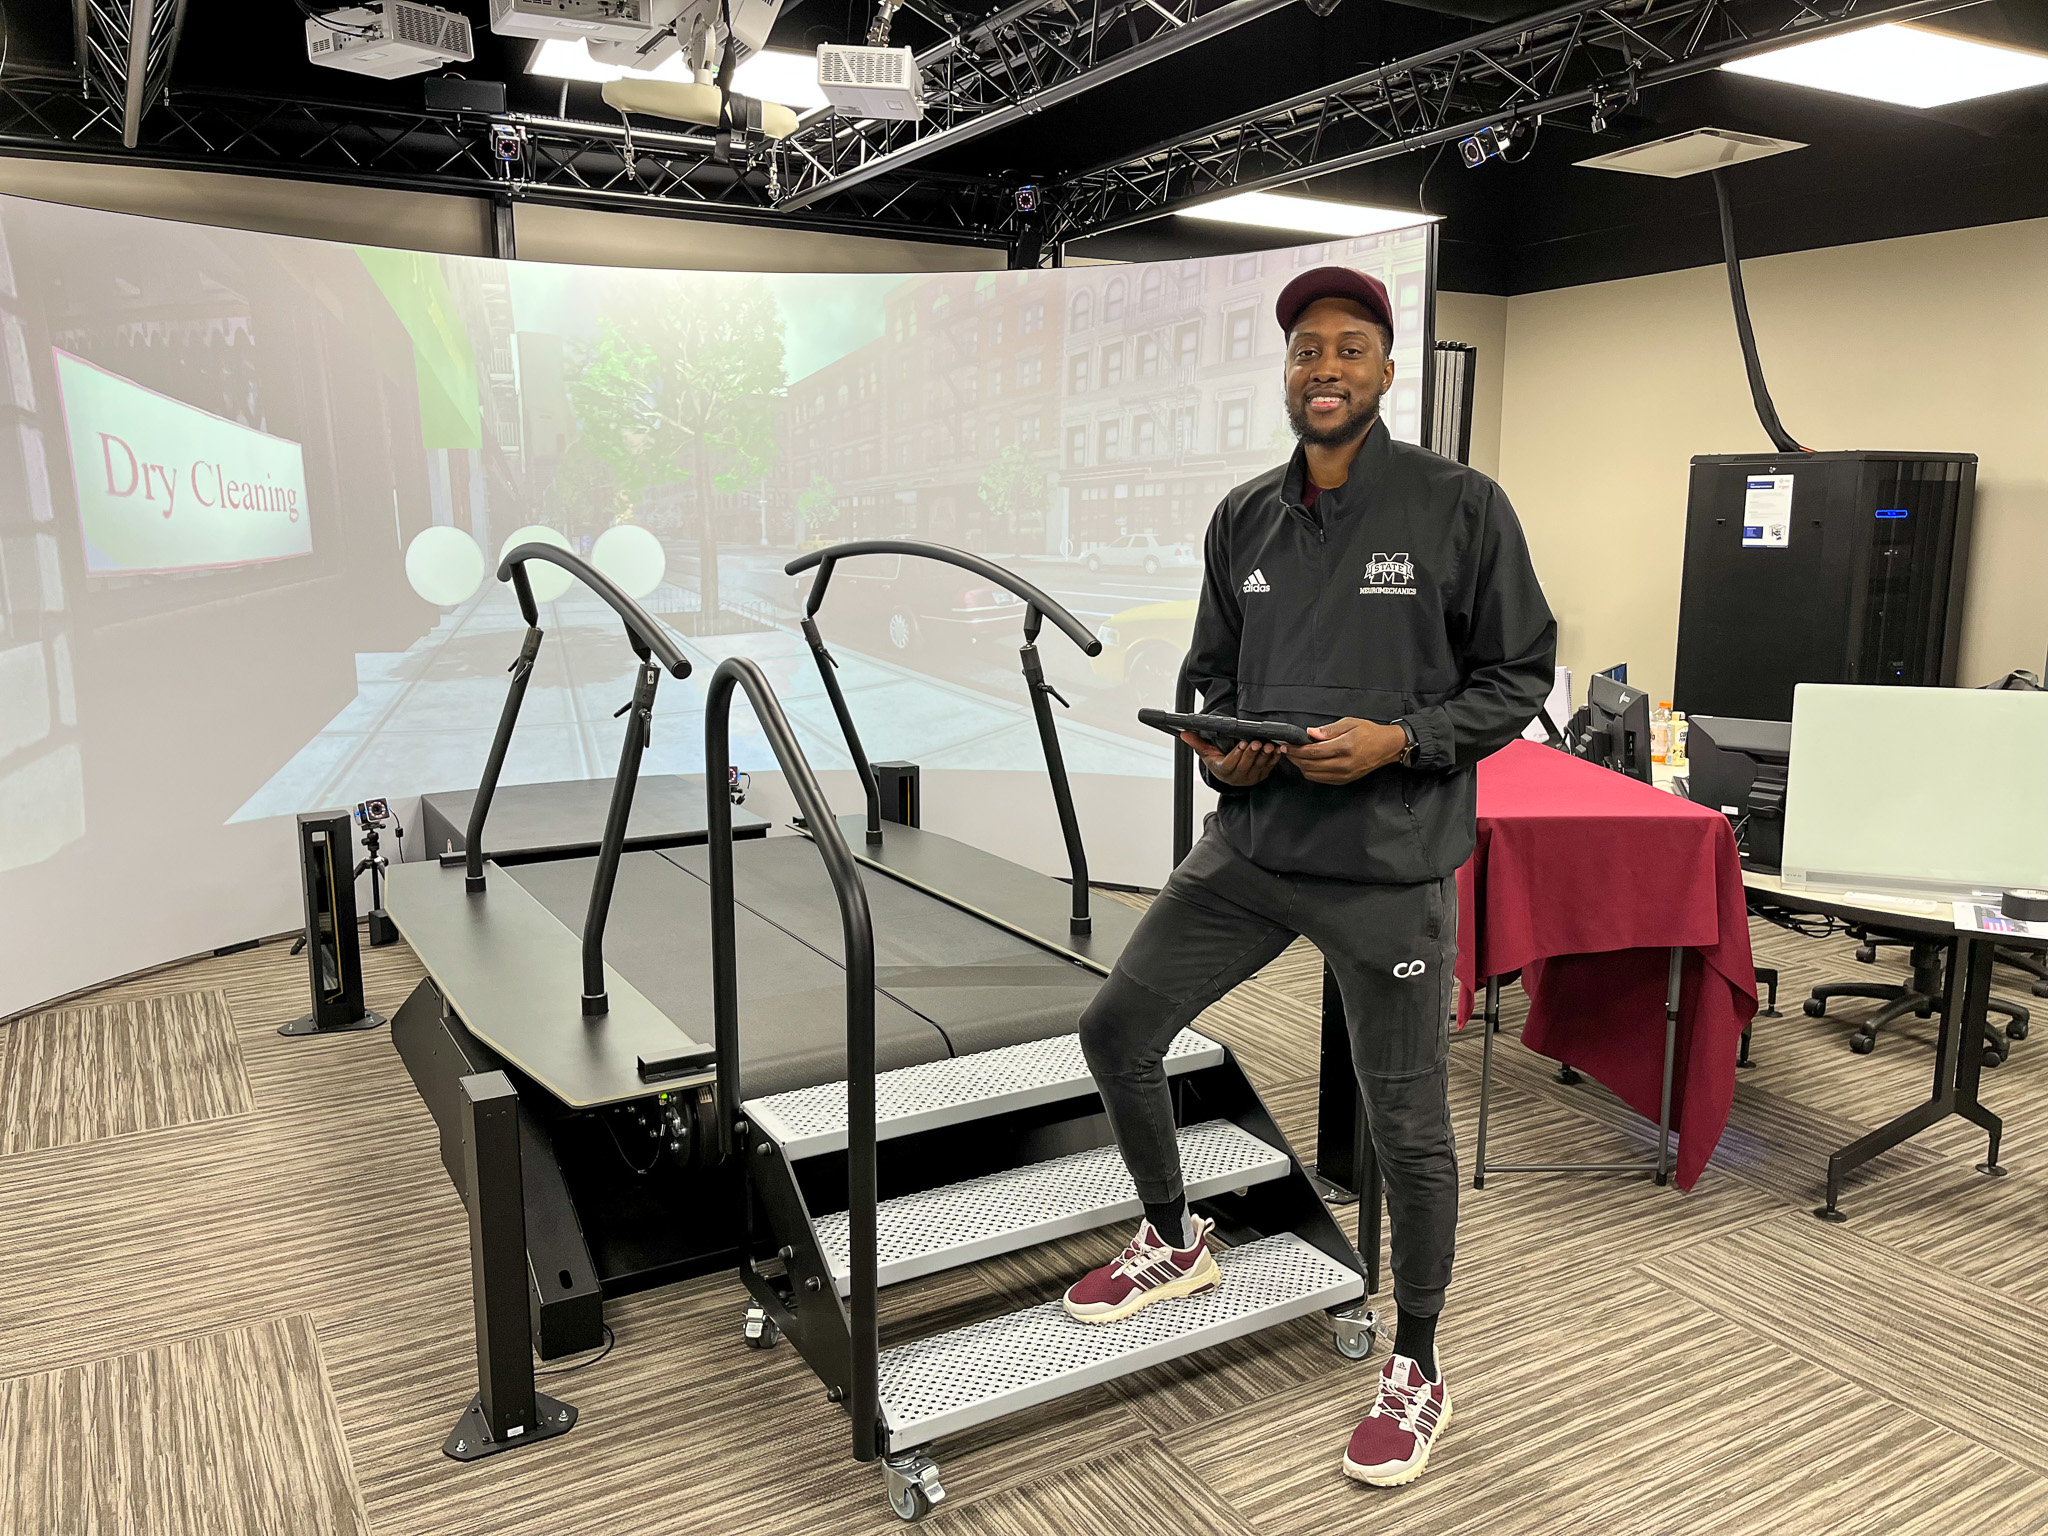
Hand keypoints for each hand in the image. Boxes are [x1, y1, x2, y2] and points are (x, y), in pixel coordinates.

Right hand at [1181, 730, 1281, 787]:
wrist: (1229, 774)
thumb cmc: (1218, 761)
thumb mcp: (1206, 752)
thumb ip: (1197, 742)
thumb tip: (1185, 733)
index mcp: (1224, 772)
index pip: (1230, 764)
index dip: (1237, 754)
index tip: (1242, 744)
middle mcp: (1238, 777)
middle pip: (1246, 765)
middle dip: (1251, 753)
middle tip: (1256, 742)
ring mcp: (1251, 777)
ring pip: (1259, 767)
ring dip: (1264, 755)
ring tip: (1267, 745)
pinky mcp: (1261, 775)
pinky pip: (1269, 767)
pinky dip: (1274, 758)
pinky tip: (1277, 749)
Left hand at [1282, 717, 1407, 784]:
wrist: (1386, 747)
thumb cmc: (1369, 732)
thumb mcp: (1349, 723)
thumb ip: (1328, 730)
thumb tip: (1310, 733)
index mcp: (1344, 747)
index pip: (1313, 751)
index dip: (1297, 750)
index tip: (1287, 745)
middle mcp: (1344, 764)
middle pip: (1310, 765)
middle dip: (1295, 758)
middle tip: (1287, 751)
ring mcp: (1344, 774)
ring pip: (1314, 774)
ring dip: (1301, 766)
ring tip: (1295, 757)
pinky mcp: (1345, 780)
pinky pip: (1321, 779)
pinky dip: (1311, 772)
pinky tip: (1308, 764)